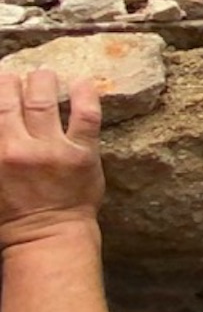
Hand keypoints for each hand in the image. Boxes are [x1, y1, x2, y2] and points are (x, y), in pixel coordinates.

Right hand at [0, 70, 104, 252]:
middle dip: (11, 82)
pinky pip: (86, 116)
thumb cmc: (9, 215)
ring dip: (42, 82)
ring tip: (43, 73)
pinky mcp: (82, 154)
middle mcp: (17, 148)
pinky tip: (82, 82)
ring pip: (44, 102)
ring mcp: (51, 149)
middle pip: (11, 101)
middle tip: (14, 74)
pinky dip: (85, 95)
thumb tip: (3, 125)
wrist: (45, 238)